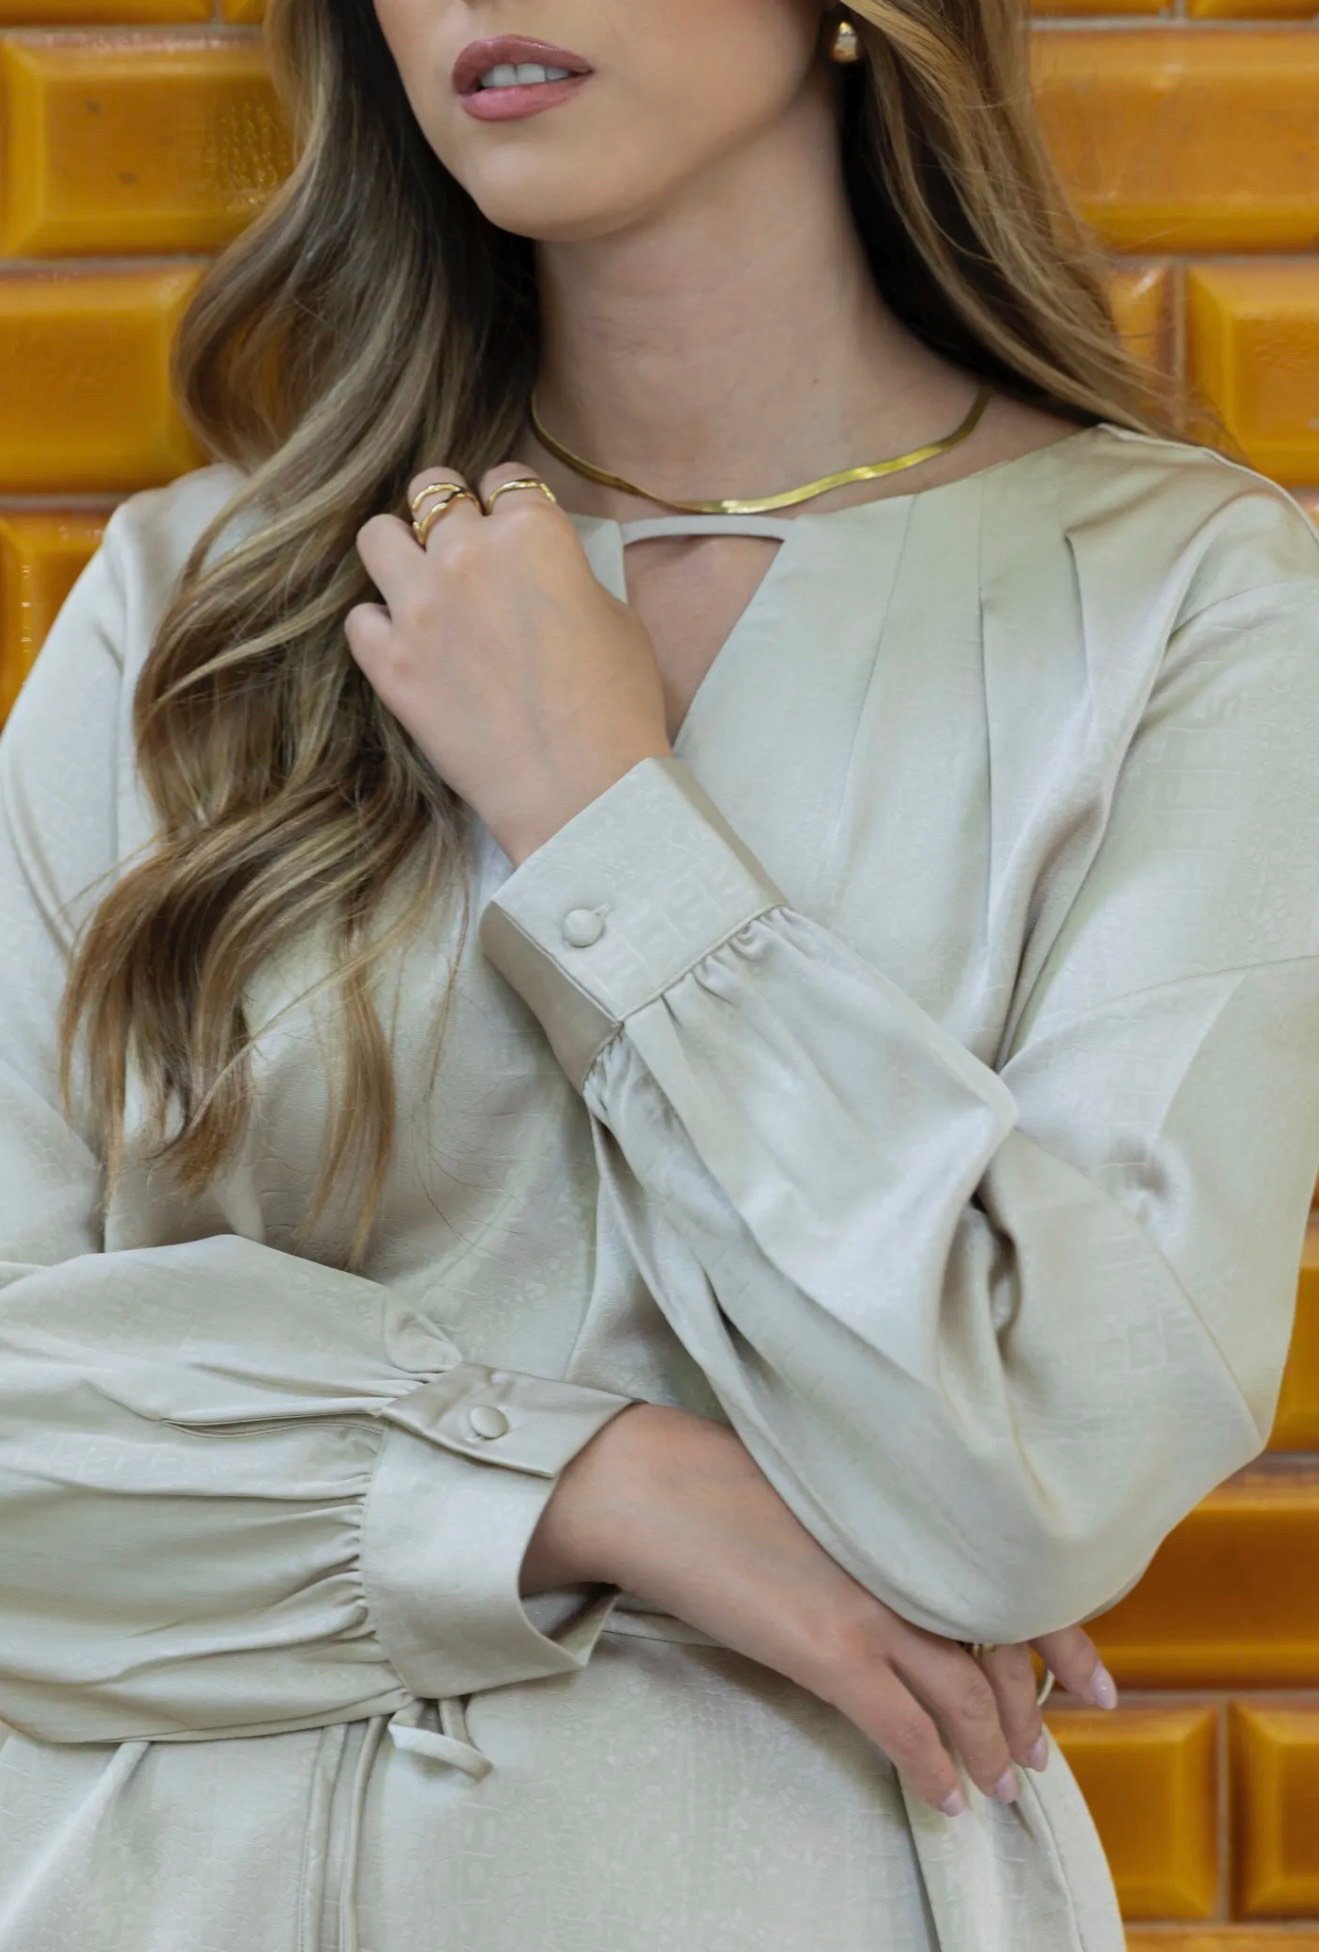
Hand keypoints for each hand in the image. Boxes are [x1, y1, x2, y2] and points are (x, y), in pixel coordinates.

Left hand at [346, 460, 673, 862]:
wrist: (581, 786)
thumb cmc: (617, 705)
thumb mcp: (616, 616)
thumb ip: (568, 574)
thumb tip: (546, 575)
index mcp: (533, 532)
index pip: (504, 478)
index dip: (509, 501)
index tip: (510, 523)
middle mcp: (466, 553)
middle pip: (433, 490)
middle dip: (448, 511)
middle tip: (462, 547)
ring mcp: (419, 606)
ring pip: (378, 536)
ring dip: (399, 551)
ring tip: (420, 583)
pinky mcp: (388, 663)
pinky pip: (359, 618)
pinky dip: (379, 627)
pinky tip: (407, 646)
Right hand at [525, 1402, 1117, 1817]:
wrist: (653, 1484)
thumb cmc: (722, 1470)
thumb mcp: (826, 1482)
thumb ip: (881, 1524)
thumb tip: (908, 1563)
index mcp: (914, 1513)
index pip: (1020, 1582)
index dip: (1068, 1642)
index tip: (1097, 1683)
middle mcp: (912, 1560)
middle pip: (1007, 1650)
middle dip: (1031, 1715)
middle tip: (1040, 1755)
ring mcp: (874, 1608)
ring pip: (968, 1698)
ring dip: (990, 1752)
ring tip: (999, 1785)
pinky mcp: (828, 1650)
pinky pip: (903, 1730)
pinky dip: (933, 1770)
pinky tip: (942, 1797)